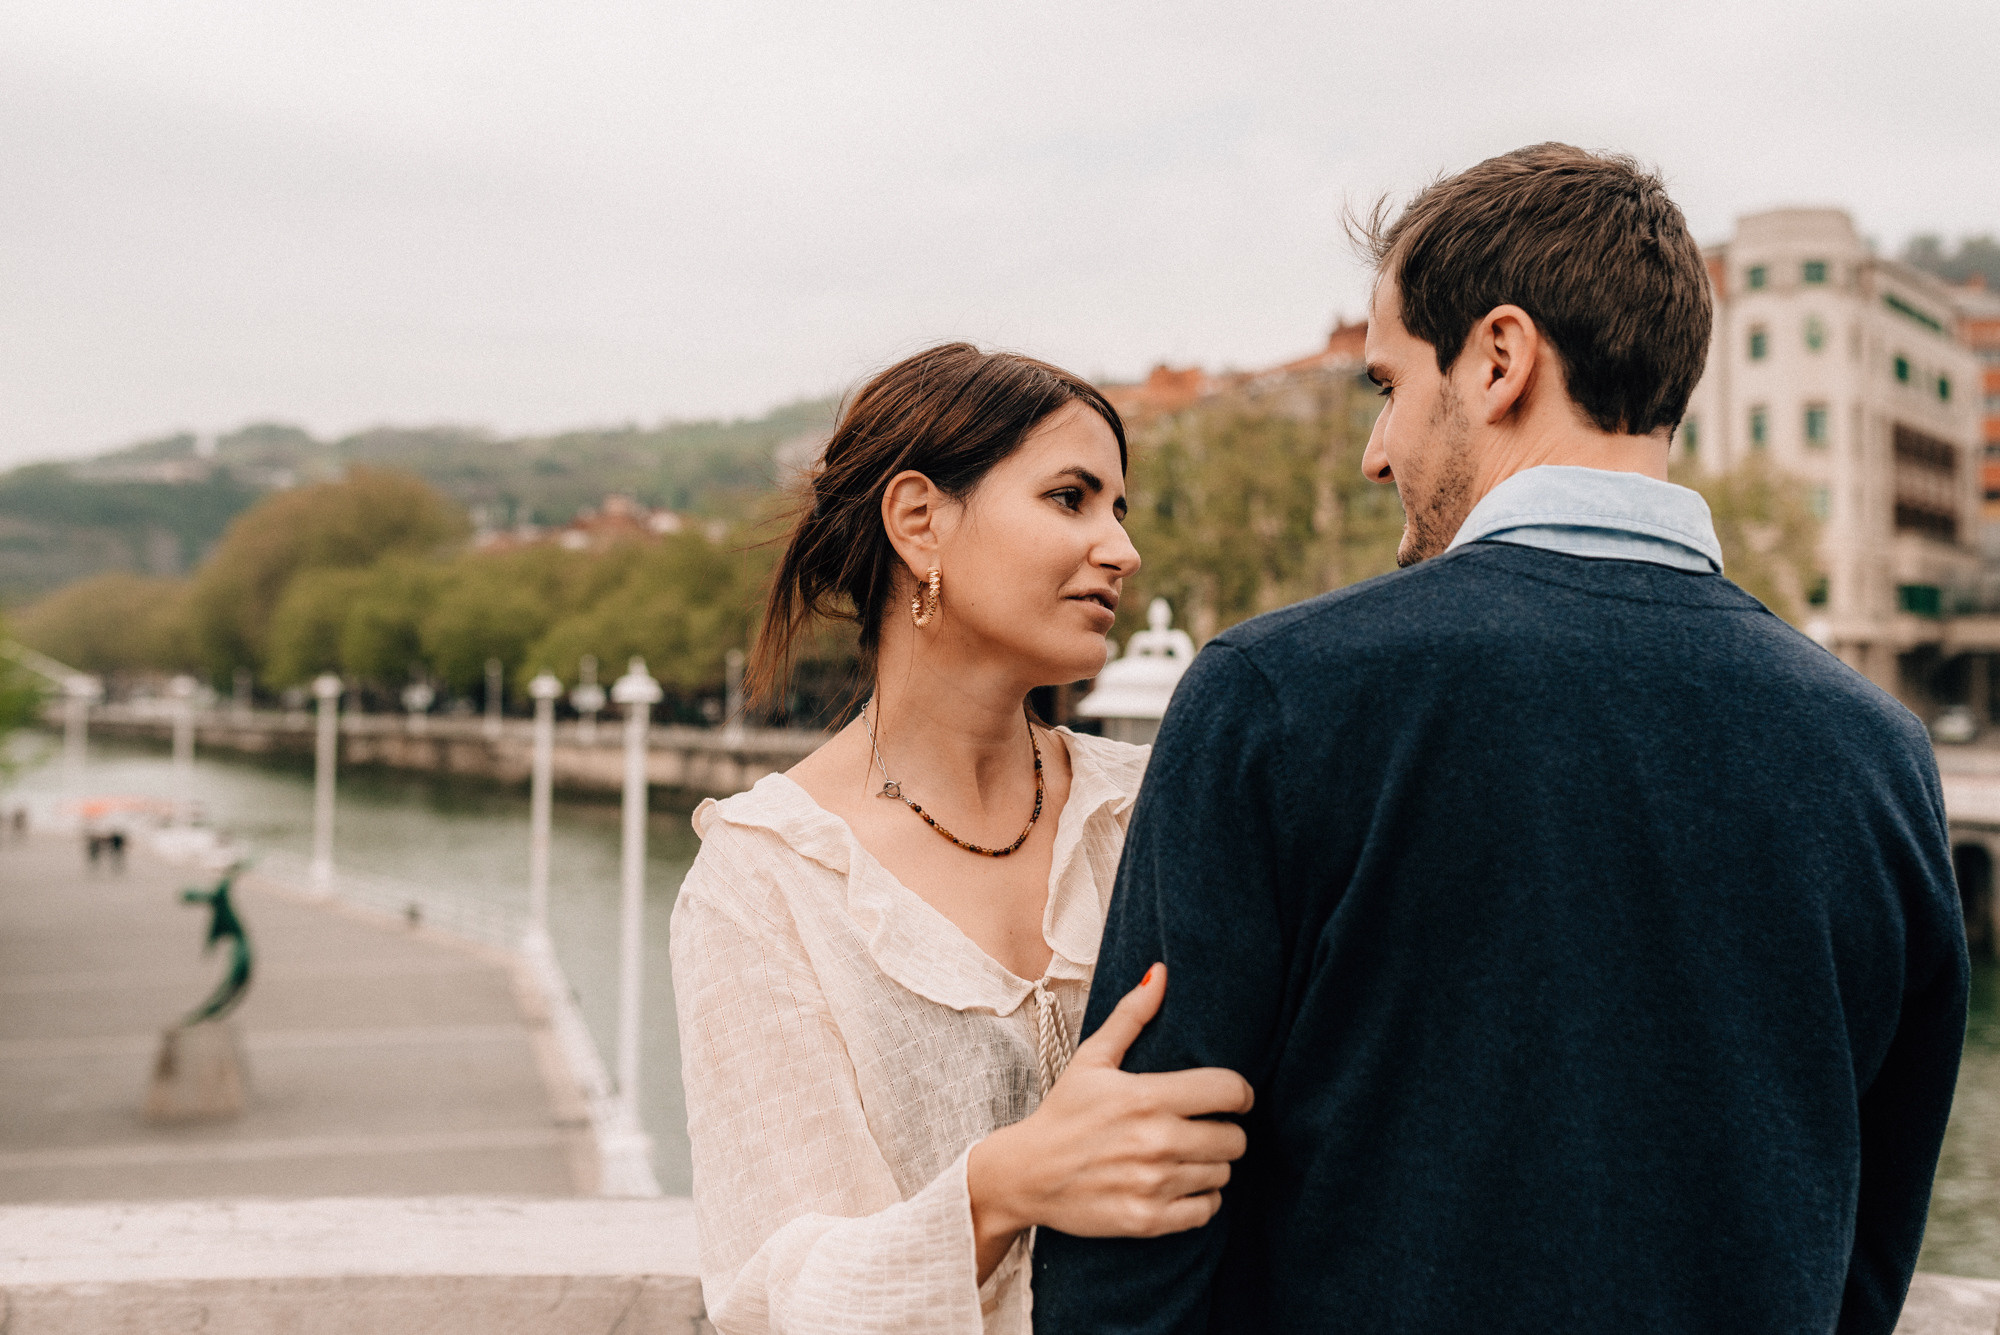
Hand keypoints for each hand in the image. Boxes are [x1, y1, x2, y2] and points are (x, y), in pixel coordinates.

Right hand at [965, 964, 1252, 1277]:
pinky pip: (1207, 1210)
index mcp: (1146, 1097)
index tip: (1229, 1097)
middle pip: (1235, 1138)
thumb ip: (1131, 1016)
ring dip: (1211, 1164)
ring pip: (1223, 1174)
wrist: (1025, 1175)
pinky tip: (1180, 1184)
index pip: (1230, 1091)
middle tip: (1203, 1127)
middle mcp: (1156, 1141)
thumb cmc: (1063, 1112)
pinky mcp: (1149, 1220)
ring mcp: (1153, 1183)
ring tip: (1185, 1155)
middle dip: (1225, 1130)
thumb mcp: (1092, 1059)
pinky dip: (1201, 1198)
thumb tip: (1160, 972)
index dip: (1239, 1093)